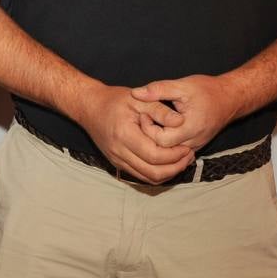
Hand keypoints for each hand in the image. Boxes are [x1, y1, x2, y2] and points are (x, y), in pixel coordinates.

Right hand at [76, 84, 194, 183]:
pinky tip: (167, 162)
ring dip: (168, 173)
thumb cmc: (113, 100)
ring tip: (181, 160)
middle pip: (153, 172)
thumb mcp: (138, 99)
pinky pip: (141, 175)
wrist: (89, 106)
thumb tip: (181, 122)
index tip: (187, 146)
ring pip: (148, 178)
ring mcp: (117, 160)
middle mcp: (119, 152)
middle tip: (188, 156)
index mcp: (124, 135)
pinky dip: (157, 173)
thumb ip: (160, 110)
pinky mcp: (117, 163)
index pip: (155, 155)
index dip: (175, 155)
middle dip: (175, 167)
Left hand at [132, 75, 235, 150]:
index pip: (160, 140)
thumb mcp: (181, 85)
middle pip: (163, 150)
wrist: (230, 98)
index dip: (147, 127)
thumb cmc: (207, 90)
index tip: (144, 113)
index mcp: (190, 128)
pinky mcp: (195, 146)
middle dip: (149, 136)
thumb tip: (135, 93)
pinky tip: (159, 130)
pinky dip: (165, 144)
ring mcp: (195, 146)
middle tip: (144, 120)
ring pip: (169, 154)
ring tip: (151, 124)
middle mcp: (193, 142)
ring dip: (156, 141)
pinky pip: (176, 152)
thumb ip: (158, 89)